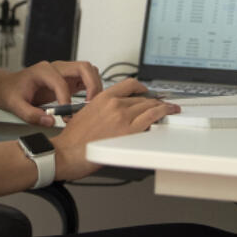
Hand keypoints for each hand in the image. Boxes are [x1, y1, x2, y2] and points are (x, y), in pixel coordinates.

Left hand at [0, 60, 104, 125]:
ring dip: (95, 86)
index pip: (61, 82)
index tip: (66, 115)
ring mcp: (64, 72)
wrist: (7, 86)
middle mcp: (56, 68)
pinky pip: (86, 79)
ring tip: (92, 105)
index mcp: (43, 71)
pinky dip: (92, 89)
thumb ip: (31, 115)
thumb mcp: (15, 105)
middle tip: (92, 105)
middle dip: (92, 85)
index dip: (66, 99)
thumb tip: (50, 121)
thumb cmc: (10, 92)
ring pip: (89, 71)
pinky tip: (89, 104)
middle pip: (83, 67)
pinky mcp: (68, 80)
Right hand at [49, 78, 179, 180]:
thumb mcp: (86, 112)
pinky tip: (167, 113)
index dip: (142, 88)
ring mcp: (123, 116)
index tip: (147, 92)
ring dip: (162, 106)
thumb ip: (104, 108)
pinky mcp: (129, 131)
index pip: (130, 84)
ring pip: (150, 105)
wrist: (67, 152)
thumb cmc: (74, 138)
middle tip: (162, 104)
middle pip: (142, 97)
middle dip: (154, 100)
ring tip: (169, 108)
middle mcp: (114, 104)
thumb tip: (116, 111)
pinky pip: (152, 117)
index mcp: (103, 97)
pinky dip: (163, 113)